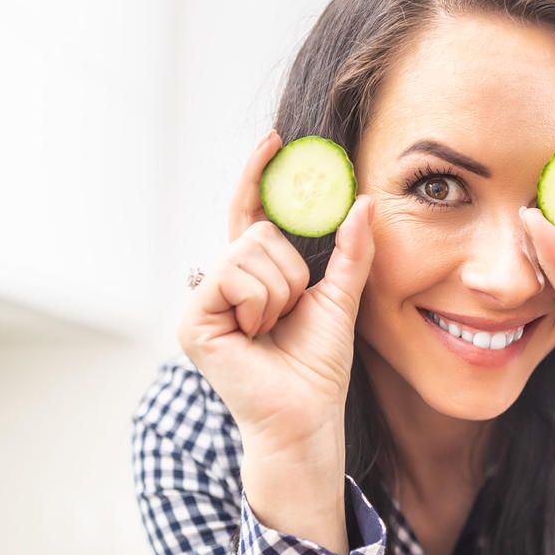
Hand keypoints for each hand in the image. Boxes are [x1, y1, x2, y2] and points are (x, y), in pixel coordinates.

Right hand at [178, 132, 375, 450]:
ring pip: (248, 253)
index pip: (251, 213)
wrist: (306, 413)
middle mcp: (219, 283)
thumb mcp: (341, 298)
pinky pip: (233, 276)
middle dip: (290, 273)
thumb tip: (363, 202)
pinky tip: (255, 335)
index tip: (275, 140)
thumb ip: (352, 251)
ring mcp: (201, 302)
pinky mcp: (192, 320)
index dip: (258, 176)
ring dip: (278, 293)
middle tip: (288, 314)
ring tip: (272, 329)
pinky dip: (260, 304)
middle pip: (258, 234)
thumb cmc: (317, 364)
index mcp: (251, 276)